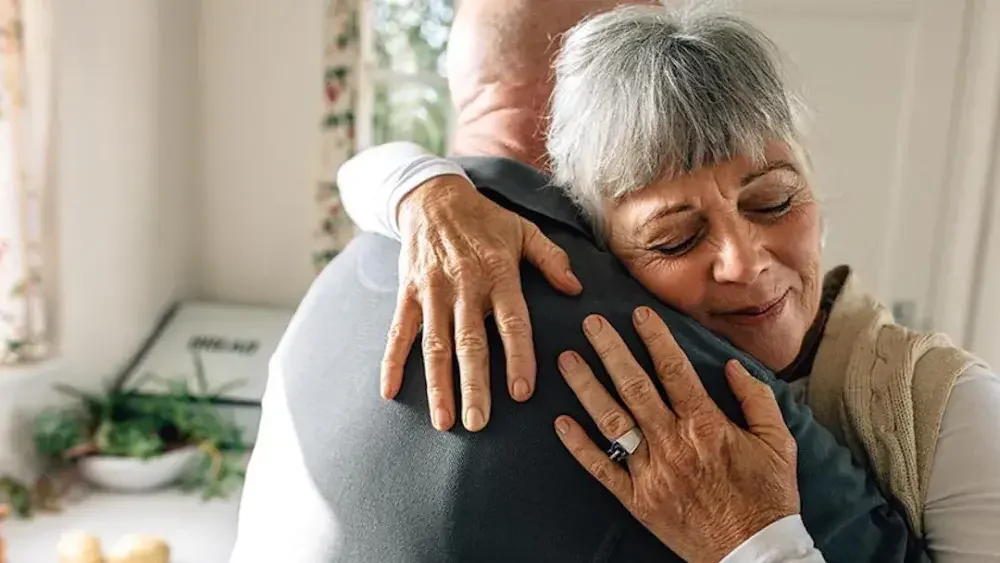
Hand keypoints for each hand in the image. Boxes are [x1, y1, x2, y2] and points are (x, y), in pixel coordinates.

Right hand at [382, 175, 582, 431]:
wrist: (433, 197)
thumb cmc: (485, 219)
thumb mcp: (524, 230)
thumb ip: (552, 259)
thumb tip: (576, 289)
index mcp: (498, 273)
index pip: (511, 322)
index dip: (517, 357)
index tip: (521, 393)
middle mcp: (464, 286)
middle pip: (469, 342)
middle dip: (474, 385)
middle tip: (478, 423)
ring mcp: (432, 291)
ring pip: (434, 344)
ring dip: (438, 384)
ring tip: (443, 421)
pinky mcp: (408, 293)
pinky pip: (398, 332)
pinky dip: (392, 362)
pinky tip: (390, 392)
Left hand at [554, 308, 798, 562]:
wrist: (754, 553)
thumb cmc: (768, 496)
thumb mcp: (779, 442)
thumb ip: (756, 399)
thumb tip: (732, 365)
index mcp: (706, 425)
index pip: (674, 370)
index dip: (654, 338)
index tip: (637, 313)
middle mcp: (673, 442)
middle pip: (634, 386)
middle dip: (610, 350)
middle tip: (590, 323)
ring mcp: (651, 471)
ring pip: (612, 421)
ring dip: (586, 387)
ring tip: (566, 360)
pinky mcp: (637, 499)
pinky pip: (601, 468)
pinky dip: (579, 446)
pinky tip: (560, 422)